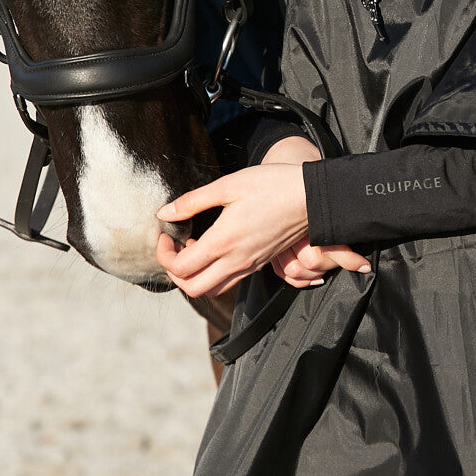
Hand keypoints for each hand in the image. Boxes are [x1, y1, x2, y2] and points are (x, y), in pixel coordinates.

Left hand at [156, 161, 369, 299]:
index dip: (164, 254)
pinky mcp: (260, 263)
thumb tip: (165, 213)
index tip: (166, 234)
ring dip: (195, 276)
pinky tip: (215, 248)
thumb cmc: (272, 186)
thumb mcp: (228, 185)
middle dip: (175, 272)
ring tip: (194, 248)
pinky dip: (213, 274)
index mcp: (223, 241)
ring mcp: (249, 265)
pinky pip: (229, 281)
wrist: (311, 197)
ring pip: (212, 290)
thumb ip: (193, 201)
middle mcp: (235, 260)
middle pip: (193, 288)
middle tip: (175, 247)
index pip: (180, 268)